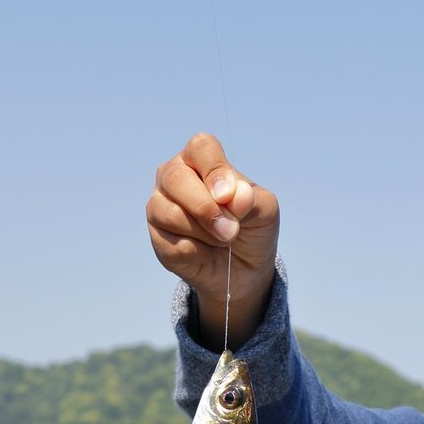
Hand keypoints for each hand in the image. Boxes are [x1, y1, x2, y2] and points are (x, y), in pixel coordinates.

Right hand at [146, 132, 280, 349]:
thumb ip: (251, 199)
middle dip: (203, 204)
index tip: (234, 196)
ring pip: (164, 209)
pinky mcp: (157, 237)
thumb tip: (232, 196)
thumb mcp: (266, 213)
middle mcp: (177, 179)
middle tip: (229, 229)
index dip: (214, 169)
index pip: (201, 148)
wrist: (244, 276)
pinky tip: (204, 255)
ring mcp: (162, 207)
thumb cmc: (255, 233)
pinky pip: (166, 241)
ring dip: (200, 230)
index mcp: (205, 162)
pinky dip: (190, 251)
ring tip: (222, 242)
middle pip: (172, 175)